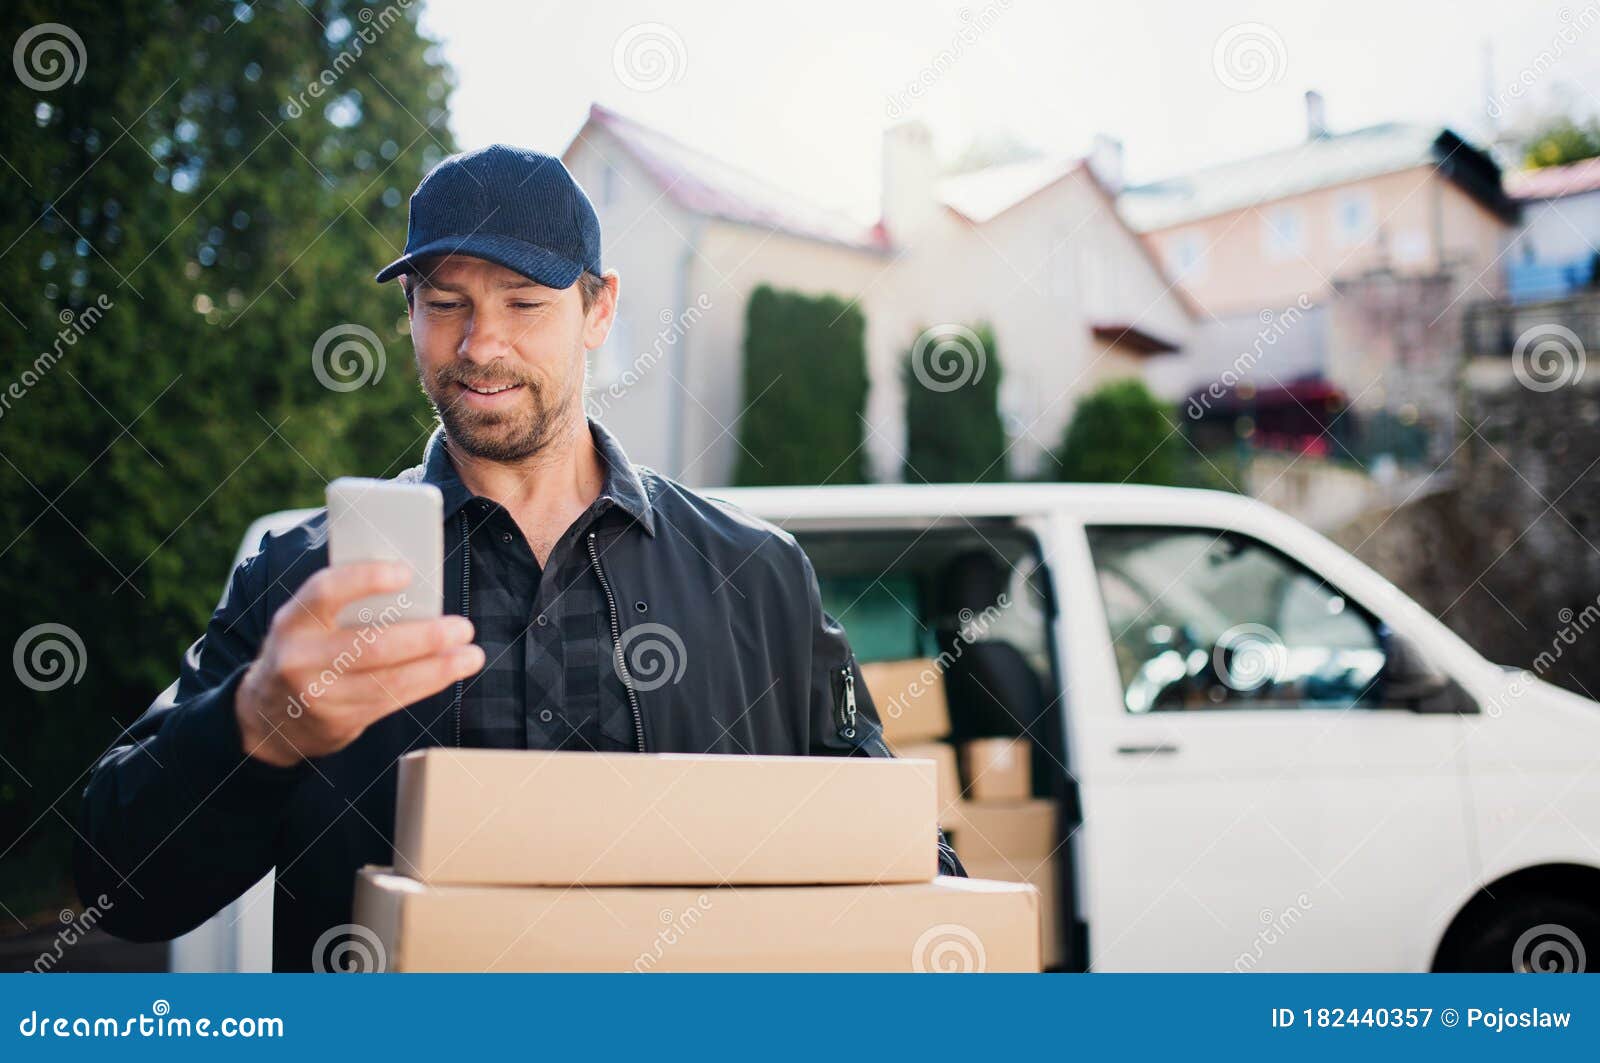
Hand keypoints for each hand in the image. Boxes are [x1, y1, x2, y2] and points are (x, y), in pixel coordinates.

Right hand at [235, 562, 482, 766]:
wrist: (269, 717)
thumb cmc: (305, 652)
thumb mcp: (308, 624)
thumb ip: (346, 607)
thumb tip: (415, 586)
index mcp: (292, 621)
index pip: (326, 591)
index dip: (366, 579)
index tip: (406, 573)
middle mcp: (299, 659)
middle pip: (372, 645)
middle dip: (425, 636)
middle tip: (463, 626)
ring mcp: (318, 696)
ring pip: (389, 680)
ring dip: (438, 667)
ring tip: (471, 654)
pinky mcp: (337, 722)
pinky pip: (391, 701)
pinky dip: (426, 684)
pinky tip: (450, 671)